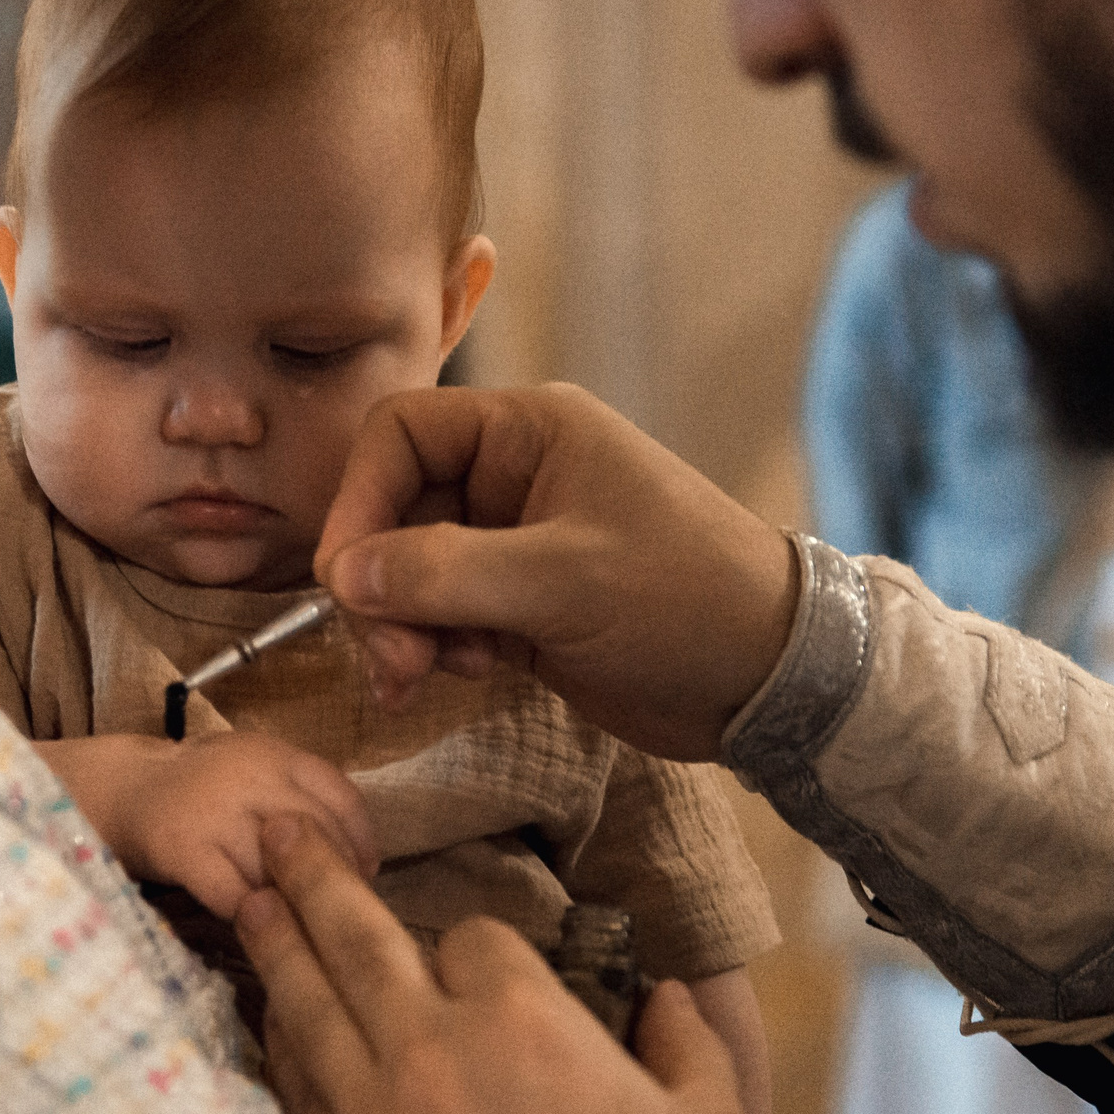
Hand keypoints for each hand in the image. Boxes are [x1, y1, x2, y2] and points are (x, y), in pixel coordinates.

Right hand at [37, 733, 378, 918]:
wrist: (120, 789)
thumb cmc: (199, 789)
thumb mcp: (255, 773)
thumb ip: (302, 800)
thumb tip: (362, 859)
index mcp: (275, 754)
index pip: (340, 795)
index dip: (361, 840)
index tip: (365, 872)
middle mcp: (249, 777)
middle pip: (314, 835)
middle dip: (331, 877)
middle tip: (334, 908)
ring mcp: (215, 812)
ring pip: (277, 869)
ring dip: (290, 901)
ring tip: (294, 921)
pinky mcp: (184, 848)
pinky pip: (235, 895)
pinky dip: (253, 916)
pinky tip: (257, 926)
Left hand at [236, 818, 766, 1113]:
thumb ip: (692, 1046)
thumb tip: (669, 998)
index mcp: (522, 1017)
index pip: (477, 938)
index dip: (480, 942)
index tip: (484, 959)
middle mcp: (426, 1046)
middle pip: (357, 939)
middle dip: (318, 878)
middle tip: (280, 831)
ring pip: (304, 1004)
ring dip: (276, 943)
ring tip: (250, 900)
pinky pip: (289, 1089)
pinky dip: (273, 1041)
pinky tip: (264, 1021)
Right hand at [314, 384, 800, 761]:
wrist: (769, 679)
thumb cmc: (686, 600)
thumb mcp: (564, 581)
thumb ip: (449, 573)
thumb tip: (345, 575)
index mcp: (529, 433)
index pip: (402, 435)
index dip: (359, 500)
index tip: (344, 579)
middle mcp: (515, 480)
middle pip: (397, 512)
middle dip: (380, 586)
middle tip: (388, 661)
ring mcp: (517, 548)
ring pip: (414, 575)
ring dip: (401, 628)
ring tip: (417, 680)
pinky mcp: (524, 612)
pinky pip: (446, 619)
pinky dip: (436, 650)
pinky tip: (465, 676)